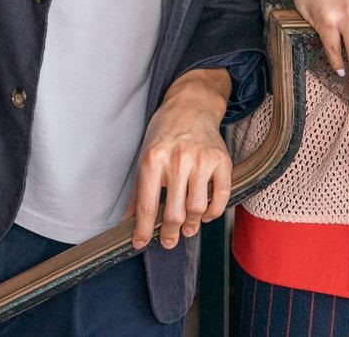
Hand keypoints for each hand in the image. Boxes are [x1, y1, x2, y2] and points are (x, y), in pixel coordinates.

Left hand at [127, 70, 233, 250]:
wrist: (192, 106)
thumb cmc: (165, 133)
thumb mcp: (144, 156)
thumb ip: (137, 191)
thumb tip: (126, 221)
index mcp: (153, 160)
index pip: (147, 206)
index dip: (143, 230)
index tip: (140, 243)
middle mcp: (178, 160)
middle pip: (175, 212)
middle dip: (170, 233)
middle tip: (169, 241)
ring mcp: (202, 160)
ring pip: (197, 208)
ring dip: (192, 225)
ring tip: (188, 229)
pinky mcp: (222, 160)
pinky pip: (221, 196)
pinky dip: (214, 212)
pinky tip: (206, 215)